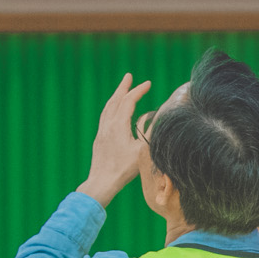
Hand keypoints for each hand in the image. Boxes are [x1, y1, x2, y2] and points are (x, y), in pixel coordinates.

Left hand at [81, 74, 153, 205]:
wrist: (102, 181)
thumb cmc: (123, 168)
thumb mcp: (142, 150)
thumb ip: (150, 132)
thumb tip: (159, 118)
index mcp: (118, 125)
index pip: (128, 101)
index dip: (138, 91)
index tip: (148, 83)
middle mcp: (108, 124)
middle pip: (115, 100)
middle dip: (123, 87)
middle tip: (129, 76)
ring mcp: (102, 131)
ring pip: (108, 108)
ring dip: (116, 96)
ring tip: (122, 90)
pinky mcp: (99, 138)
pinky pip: (105, 116)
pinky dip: (111, 107)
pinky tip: (114, 112)